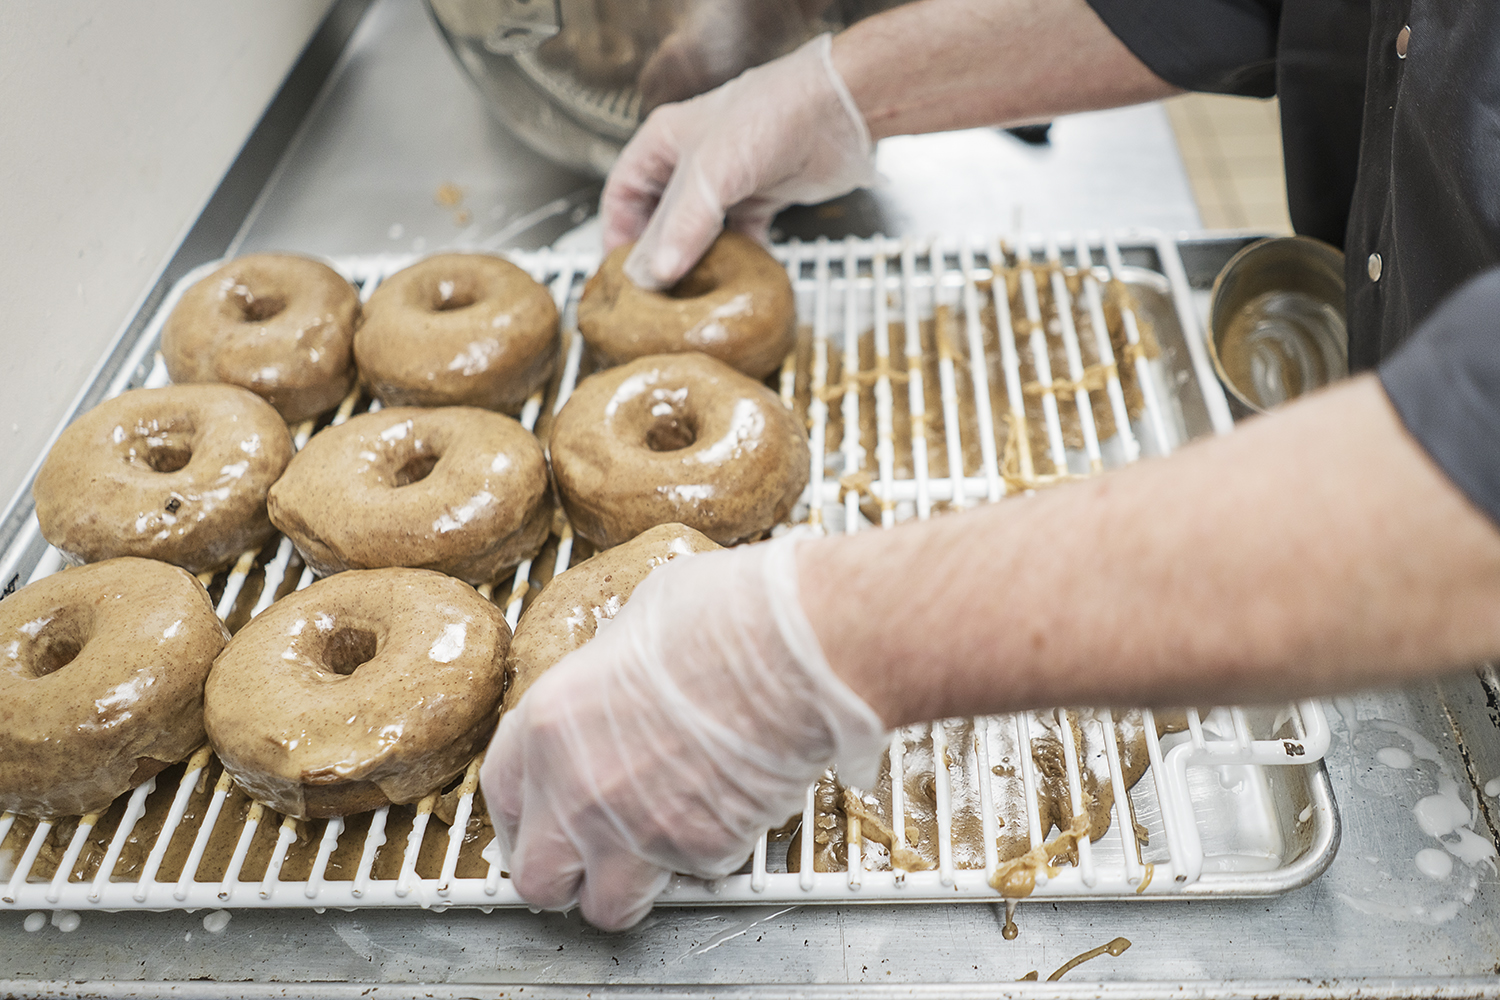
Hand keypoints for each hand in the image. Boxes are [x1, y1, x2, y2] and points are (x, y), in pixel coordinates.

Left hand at [480, 534, 887, 929]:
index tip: (545, 819)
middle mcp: (577, 791)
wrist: (792, 646)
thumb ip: (607, 678)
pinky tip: (729, 807)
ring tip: (661, 850)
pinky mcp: (700, 852)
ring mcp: (636, 831)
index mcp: (548, 725)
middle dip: (567, 874)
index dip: (526, 816)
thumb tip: (621, 684)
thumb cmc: (723, 616)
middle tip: (596, 853)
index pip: (502, 801)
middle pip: (538, 880)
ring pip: (609, 907)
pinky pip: (694, 875)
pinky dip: (710, 855)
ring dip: (631, 887)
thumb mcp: (633, 627)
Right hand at [602, 32, 877, 289]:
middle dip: (659, 255)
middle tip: (656, 293)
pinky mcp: (762, 198)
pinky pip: (741, 238)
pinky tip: (739, 280)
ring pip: (701, 232)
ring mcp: (729, 182)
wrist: (840, 110)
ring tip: (693, 294)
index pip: (623, 193)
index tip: (620, 273)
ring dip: (699, 262)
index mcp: (665, 142)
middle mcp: (693, 162)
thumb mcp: (713, 173)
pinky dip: (739, 259)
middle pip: (661, 218)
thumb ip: (683, 226)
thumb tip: (657, 273)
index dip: (616, 233)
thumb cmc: (771, 114)